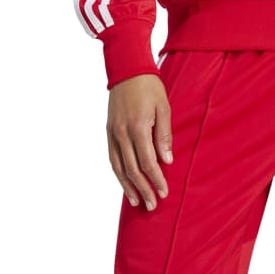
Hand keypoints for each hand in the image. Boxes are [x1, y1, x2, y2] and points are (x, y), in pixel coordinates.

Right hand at [106, 74, 173, 210]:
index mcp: (138, 128)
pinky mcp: (108, 131)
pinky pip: (112, 157)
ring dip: (128, 186)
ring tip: (136, 201)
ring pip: (119, 167)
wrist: (127, 69)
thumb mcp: (164, 107)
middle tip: (152, 205)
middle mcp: (122, 134)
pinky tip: (124, 182)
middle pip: (133, 170)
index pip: (148, 162)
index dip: (156, 180)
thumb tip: (167, 161)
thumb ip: (164, 135)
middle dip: (143, 189)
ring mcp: (113, 133)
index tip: (164, 192)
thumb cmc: (150, 86)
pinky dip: (118, 173)